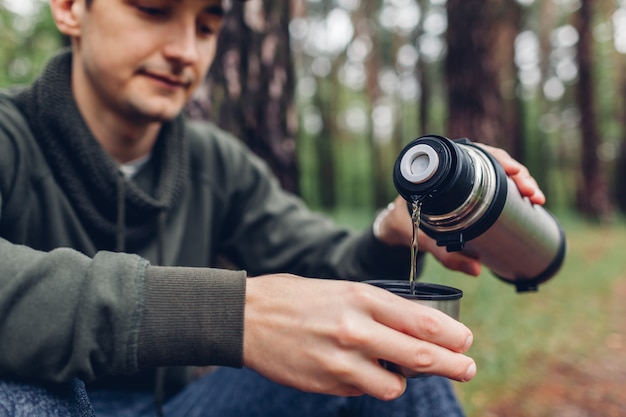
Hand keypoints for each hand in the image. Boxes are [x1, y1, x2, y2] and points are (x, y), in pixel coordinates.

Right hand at [243, 274, 475, 400]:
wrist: (247, 317)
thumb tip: (416, 332)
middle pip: (421, 357)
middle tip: (468, 368)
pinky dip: (367, 383)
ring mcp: (341, 362)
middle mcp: (356, 330)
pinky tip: (353, 369)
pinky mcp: (327, 384)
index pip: (422, 322)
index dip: (452, 336)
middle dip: (453, 365)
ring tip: (391, 367)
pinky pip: (363, 391)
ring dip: (400, 379)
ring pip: (394, 385)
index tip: (466, 341)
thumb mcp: (342, 291)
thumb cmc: (297, 298)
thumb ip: (378, 310)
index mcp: (362, 298)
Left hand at [375, 144, 545, 275]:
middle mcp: (453, 170)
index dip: (498, 159)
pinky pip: (495, 184)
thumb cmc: (405, 224)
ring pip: (498, 172)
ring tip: (536, 198)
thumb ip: (447, 256)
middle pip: (493, 161)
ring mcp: (464, 178)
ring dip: (521, 182)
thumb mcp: (423, 240)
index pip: (474, 154)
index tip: (515, 172)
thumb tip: (477, 269)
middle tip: (532, 193)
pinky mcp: (471, 190)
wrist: (395, 223)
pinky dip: (513, 190)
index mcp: (439, 171)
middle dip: (518, 175)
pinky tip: (529, 200)